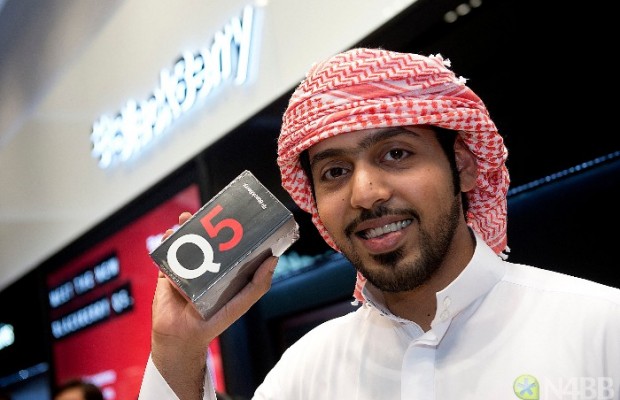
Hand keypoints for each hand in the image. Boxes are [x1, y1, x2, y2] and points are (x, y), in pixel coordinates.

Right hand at [150, 211, 277, 398]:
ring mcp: (185, 270)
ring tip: (185, 218)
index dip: (231, 231)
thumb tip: (274, 259)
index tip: (234, 215)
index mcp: (223, 272)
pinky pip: (166, 255)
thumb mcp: (241, 303)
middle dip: (204, 224)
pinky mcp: (167, 275)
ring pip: (184, 243)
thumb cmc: (214, 322)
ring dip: (184, 229)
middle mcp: (205, 268)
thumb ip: (257, 285)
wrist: (181, 338)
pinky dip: (166, 243)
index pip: (229, 246)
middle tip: (206, 211)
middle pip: (205, 240)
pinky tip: (170, 234)